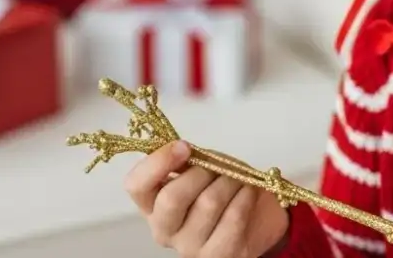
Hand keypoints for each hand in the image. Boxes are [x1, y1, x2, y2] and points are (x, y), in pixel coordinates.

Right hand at [125, 141, 289, 257]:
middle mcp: (164, 230)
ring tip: (237, 178)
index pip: (136, 185)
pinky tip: (247, 192)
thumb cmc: (221, 187)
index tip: (184, 147)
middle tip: (217, 165)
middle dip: (201, 172)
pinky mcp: (218, 256)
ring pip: (208, 203)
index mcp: (151, 205)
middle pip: (172, 198)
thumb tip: (181, 150)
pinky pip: (233, 217)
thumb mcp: (199, 169)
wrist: (256, 216)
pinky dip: (244, 197)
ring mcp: (189, 248)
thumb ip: (185, 161)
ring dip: (229, 181)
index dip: (157, 163)